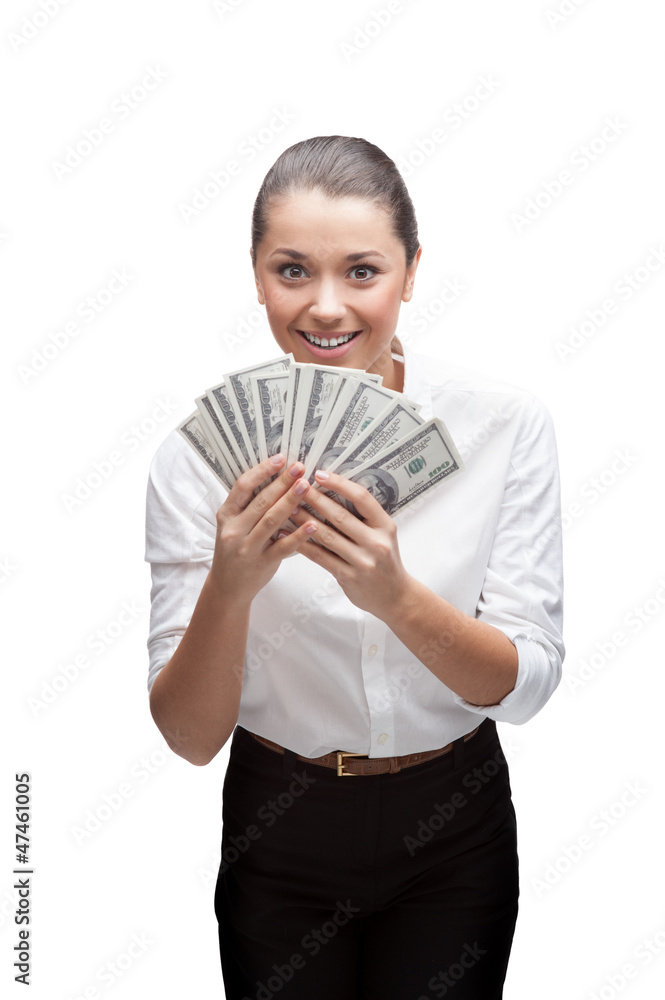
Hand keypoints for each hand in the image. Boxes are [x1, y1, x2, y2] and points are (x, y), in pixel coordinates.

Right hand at [209, 454, 317, 604]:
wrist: (227, 587)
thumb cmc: (234, 550)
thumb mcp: (233, 525)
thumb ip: (249, 506)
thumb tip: (277, 478)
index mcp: (226, 515)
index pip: (242, 487)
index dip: (262, 470)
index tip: (280, 458)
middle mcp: (234, 530)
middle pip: (261, 501)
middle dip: (282, 482)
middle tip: (300, 467)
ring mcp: (247, 548)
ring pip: (271, 521)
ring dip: (290, 502)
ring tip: (306, 486)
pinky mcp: (262, 564)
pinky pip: (282, 547)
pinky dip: (298, 535)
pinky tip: (312, 524)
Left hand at [288, 468, 413, 618]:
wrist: (395, 596)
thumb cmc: (386, 561)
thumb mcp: (384, 535)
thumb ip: (365, 517)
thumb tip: (334, 491)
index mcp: (385, 526)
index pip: (362, 498)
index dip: (340, 484)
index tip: (319, 474)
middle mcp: (376, 542)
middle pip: (340, 516)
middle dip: (315, 499)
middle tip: (295, 486)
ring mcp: (362, 561)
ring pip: (326, 536)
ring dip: (304, 520)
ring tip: (287, 508)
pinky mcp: (348, 577)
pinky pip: (320, 557)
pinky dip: (302, 545)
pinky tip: (286, 536)